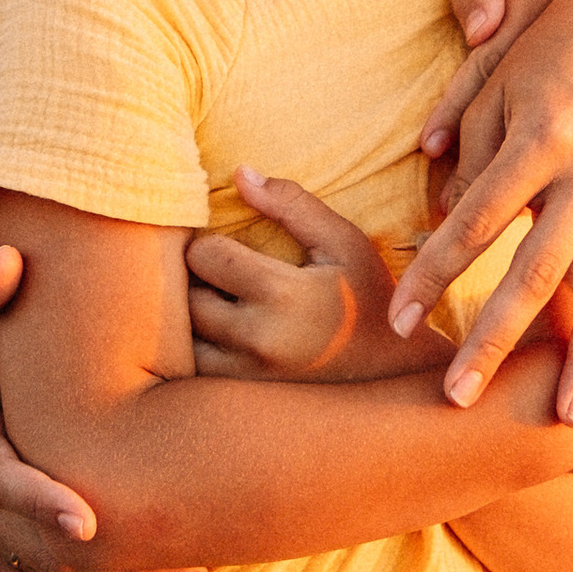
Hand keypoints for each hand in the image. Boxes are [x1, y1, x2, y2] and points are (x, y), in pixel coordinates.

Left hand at [187, 168, 435, 383]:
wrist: (391, 370)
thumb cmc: (368, 296)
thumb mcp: (342, 240)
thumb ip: (291, 204)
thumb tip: (239, 174)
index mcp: (282, 296)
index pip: (205, 256)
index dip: (211, 243)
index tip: (230, 244)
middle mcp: (258, 341)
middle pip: (186, 298)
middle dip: (196, 279)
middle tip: (218, 270)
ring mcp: (249, 376)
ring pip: (182, 341)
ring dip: (191, 317)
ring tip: (217, 300)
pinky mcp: (245, 397)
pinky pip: (195, 372)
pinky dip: (197, 349)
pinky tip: (221, 332)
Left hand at [395, 0, 572, 428]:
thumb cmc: (550, 45)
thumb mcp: (495, 84)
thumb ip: (463, 151)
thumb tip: (440, 219)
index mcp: (540, 138)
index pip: (474, 222)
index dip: (433, 273)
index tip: (397, 320)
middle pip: (535, 272)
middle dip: (494, 341)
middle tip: (455, 398)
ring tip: (565, 421)